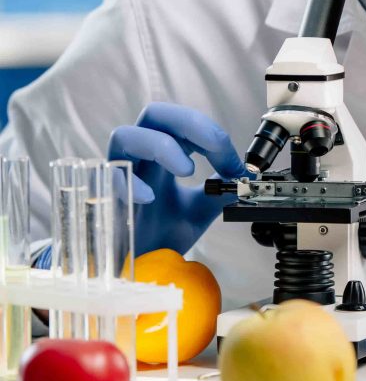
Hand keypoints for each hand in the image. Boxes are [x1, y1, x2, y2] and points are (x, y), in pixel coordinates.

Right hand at [108, 102, 247, 255]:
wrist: (143, 266)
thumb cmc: (165, 232)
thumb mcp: (202, 207)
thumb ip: (222, 189)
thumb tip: (246, 177)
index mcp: (165, 152)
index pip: (184, 123)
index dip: (211, 134)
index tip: (234, 163)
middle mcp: (141, 156)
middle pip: (155, 114)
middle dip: (189, 122)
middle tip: (215, 145)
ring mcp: (120, 173)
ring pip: (125, 135)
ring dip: (161, 146)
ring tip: (187, 170)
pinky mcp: (104, 196)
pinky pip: (108, 177)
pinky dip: (129, 182)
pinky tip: (150, 198)